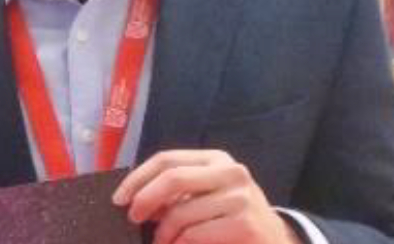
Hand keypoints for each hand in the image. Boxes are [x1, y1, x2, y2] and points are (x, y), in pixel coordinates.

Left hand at [113, 149, 299, 243]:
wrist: (275, 240)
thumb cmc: (230, 216)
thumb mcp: (205, 195)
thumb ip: (176, 191)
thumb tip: (133, 198)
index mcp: (216, 159)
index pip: (166, 160)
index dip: (138, 178)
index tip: (119, 198)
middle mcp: (231, 172)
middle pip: (172, 178)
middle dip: (144, 200)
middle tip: (132, 218)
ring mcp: (241, 198)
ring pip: (181, 212)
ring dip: (162, 233)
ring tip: (161, 241)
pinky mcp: (245, 224)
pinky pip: (194, 234)